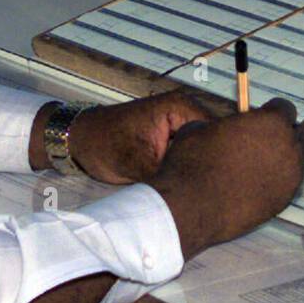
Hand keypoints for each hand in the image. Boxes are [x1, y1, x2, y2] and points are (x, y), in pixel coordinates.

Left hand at [69, 92, 209, 184]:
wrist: (81, 142)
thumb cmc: (103, 143)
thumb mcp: (136, 163)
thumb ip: (167, 175)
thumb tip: (191, 194)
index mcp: (181, 108)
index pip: (217, 132)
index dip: (222, 157)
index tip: (222, 183)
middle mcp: (186, 113)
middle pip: (213, 142)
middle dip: (212, 165)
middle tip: (213, 192)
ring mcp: (180, 127)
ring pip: (202, 152)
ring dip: (200, 170)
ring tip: (203, 192)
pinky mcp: (174, 141)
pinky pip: (190, 156)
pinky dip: (189, 171)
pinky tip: (191, 188)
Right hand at [149, 98, 303, 260]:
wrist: (191, 206)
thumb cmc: (193, 164)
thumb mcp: (202, 128)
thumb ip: (227, 125)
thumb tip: (226, 130)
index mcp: (271, 122)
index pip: (286, 108)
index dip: (272, 113)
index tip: (261, 120)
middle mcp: (288, 147)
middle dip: (293, 135)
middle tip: (272, 141)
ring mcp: (289, 177)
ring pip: (301, 163)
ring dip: (287, 160)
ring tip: (264, 165)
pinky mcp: (283, 201)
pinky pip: (288, 186)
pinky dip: (278, 183)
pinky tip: (257, 186)